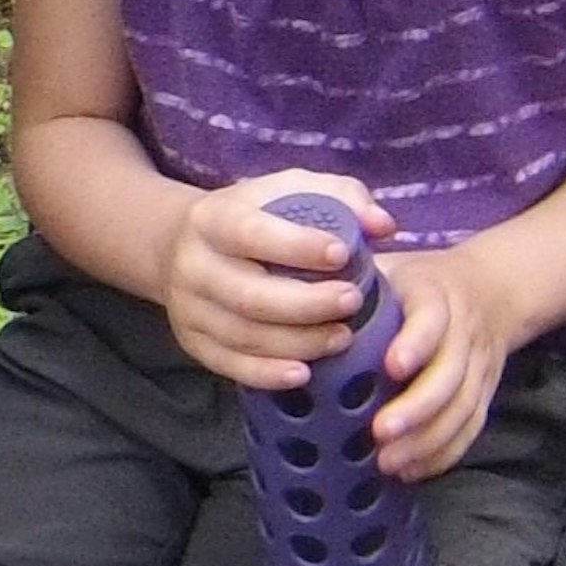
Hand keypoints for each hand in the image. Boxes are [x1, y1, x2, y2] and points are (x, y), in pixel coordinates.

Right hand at [151, 172, 390, 390]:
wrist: (183, 245)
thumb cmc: (255, 216)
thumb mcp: (290, 191)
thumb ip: (341, 197)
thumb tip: (383, 226)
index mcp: (212, 219)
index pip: (251, 234)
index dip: (297, 247)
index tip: (342, 254)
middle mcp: (193, 265)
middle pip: (249, 295)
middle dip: (307, 304)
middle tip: (352, 301)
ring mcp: (189, 308)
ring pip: (245, 336)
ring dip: (299, 342)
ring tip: (343, 337)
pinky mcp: (193, 342)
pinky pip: (230, 366)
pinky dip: (268, 374)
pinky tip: (305, 372)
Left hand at [371, 246, 518, 482]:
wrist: (489, 290)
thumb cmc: (418, 282)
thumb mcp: (389, 267)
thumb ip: (349, 281)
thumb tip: (296, 297)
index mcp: (435, 294)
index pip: (432, 318)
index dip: (415, 343)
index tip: (391, 368)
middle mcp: (463, 331)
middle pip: (451, 373)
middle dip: (417, 407)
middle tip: (380, 432)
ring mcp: (479, 366)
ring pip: (464, 407)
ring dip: (428, 440)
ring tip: (389, 462)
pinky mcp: (485, 394)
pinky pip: (471, 428)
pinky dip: (444, 453)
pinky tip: (412, 470)